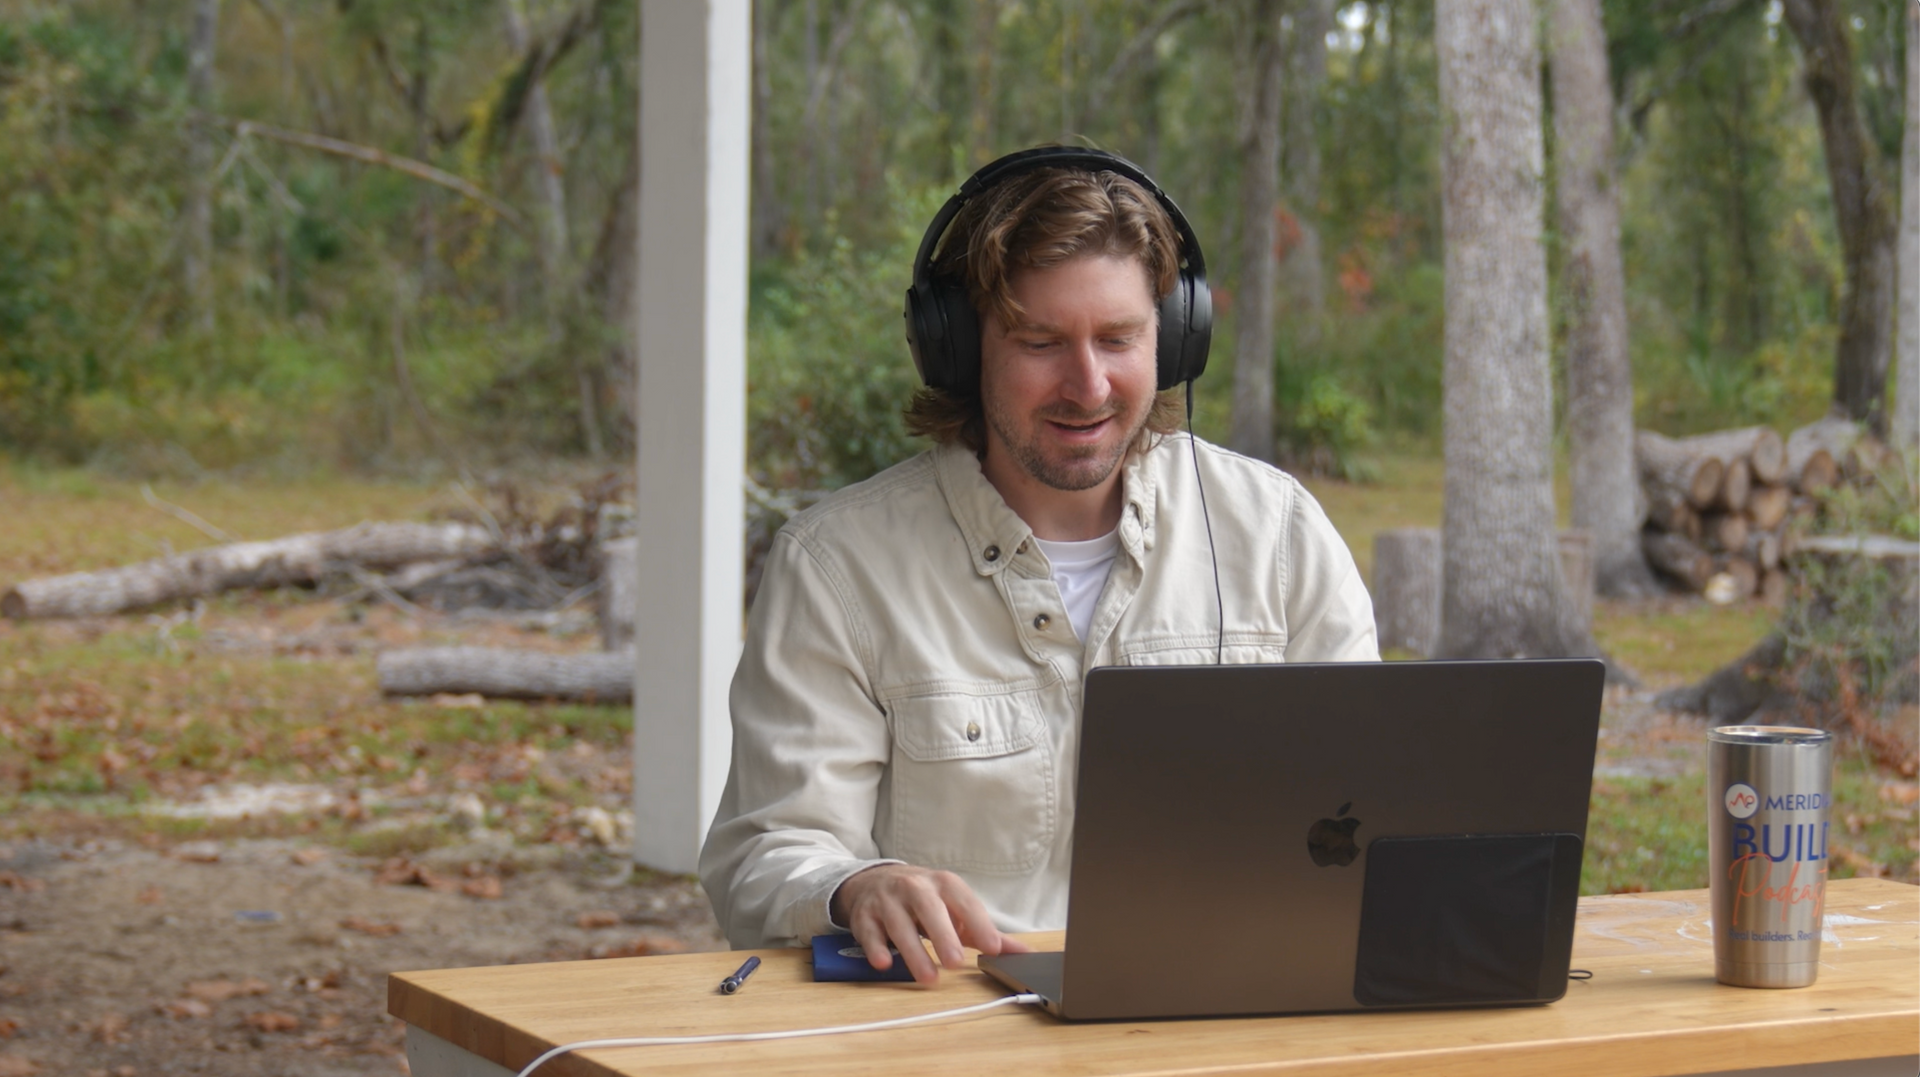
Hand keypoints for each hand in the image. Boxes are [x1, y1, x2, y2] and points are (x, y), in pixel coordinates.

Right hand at [830, 864, 1031, 984]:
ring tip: (928, 978)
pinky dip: (875, 947)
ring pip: (899, 924)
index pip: (964, 901)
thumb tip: (1024, 954)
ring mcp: (887, 900)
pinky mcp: (864, 915)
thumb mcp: (955, 909)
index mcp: (943, 884)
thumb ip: (986, 931)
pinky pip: (868, 932)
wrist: (875, 881)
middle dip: (942, 935)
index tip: (992, 947)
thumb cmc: (925, 900)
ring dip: (913, 952)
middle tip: (955, 963)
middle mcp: (915, 887)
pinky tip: (883, 963)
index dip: (979, 923)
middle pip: (929, 908)